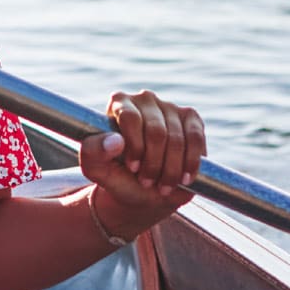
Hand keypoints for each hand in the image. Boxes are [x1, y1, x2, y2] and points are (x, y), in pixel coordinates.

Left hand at [78, 89, 206, 239]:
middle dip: (154, 164)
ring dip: (171, 169)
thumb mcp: (97, 169)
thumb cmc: (118, 175)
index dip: (135, 146)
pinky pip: (195, 138)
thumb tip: (115, 141)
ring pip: (177, 139)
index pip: (130, 118)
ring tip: (163, 186)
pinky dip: (191, 162)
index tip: (134, 169)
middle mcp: (145, 99)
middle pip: (156, 131)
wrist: (145, 190)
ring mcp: (170, 107)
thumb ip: (93, 153)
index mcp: (119, 103)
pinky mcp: (191, 118)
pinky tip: (184, 178)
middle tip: (148, 183)